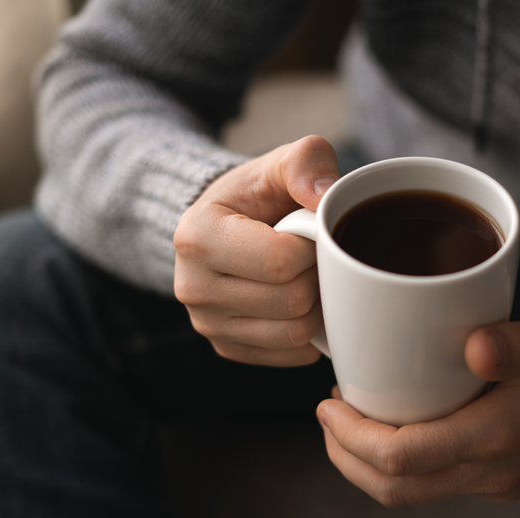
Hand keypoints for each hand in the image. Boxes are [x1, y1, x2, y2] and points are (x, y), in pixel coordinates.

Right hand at [174, 135, 338, 365]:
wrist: (223, 225)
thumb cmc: (255, 196)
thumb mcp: (278, 165)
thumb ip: (306, 162)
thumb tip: (327, 198)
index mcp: (198, 237)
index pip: (281, 261)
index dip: (314, 248)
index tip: (311, 233)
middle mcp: (192, 287)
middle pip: (291, 301)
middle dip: (317, 277)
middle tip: (315, 257)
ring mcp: (207, 324)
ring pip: (294, 333)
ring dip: (317, 307)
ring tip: (309, 278)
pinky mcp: (227, 348)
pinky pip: (289, 354)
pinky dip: (308, 334)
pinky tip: (302, 305)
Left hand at [317, 306, 519, 505]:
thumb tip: (470, 345)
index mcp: (502, 434)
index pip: (403, 457)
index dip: (352, 436)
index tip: (328, 402)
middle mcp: (495, 469)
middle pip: (396, 488)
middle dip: (347, 457)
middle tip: (328, 413)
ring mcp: (500, 480)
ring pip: (414, 493)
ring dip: (370, 466)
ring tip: (351, 419)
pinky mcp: (505, 478)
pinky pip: (438, 483)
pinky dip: (403, 463)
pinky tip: (400, 423)